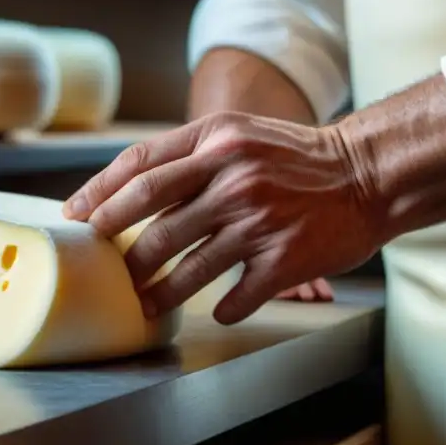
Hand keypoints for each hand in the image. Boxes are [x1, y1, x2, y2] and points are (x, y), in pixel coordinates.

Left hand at [62, 112, 383, 323]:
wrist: (368, 173)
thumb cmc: (296, 156)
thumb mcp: (239, 133)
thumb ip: (190, 153)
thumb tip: (129, 189)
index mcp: (215, 138)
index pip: (139, 165)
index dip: (99, 192)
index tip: (77, 217)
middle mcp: (232, 175)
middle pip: (151, 217)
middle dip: (119, 247)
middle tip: (107, 269)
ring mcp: (257, 219)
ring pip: (186, 265)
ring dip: (157, 291)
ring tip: (144, 302)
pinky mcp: (283, 258)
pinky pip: (234, 296)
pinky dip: (220, 309)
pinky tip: (214, 311)